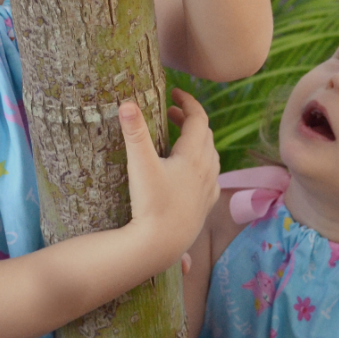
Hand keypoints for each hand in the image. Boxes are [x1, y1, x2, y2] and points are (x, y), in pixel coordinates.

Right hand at [119, 88, 220, 270]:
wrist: (161, 245)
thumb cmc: (151, 204)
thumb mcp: (140, 165)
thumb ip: (134, 133)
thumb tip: (127, 103)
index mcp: (194, 156)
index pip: (198, 118)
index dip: (188, 101)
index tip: (175, 92)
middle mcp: (207, 170)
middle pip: (205, 135)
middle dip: (190, 120)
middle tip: (171, 113)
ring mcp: (208, 189)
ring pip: (211, 156)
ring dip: (197, 142)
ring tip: (179, 139)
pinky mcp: (205, 206)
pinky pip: (210, 177)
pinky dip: (202, 164)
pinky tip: (190, 172)